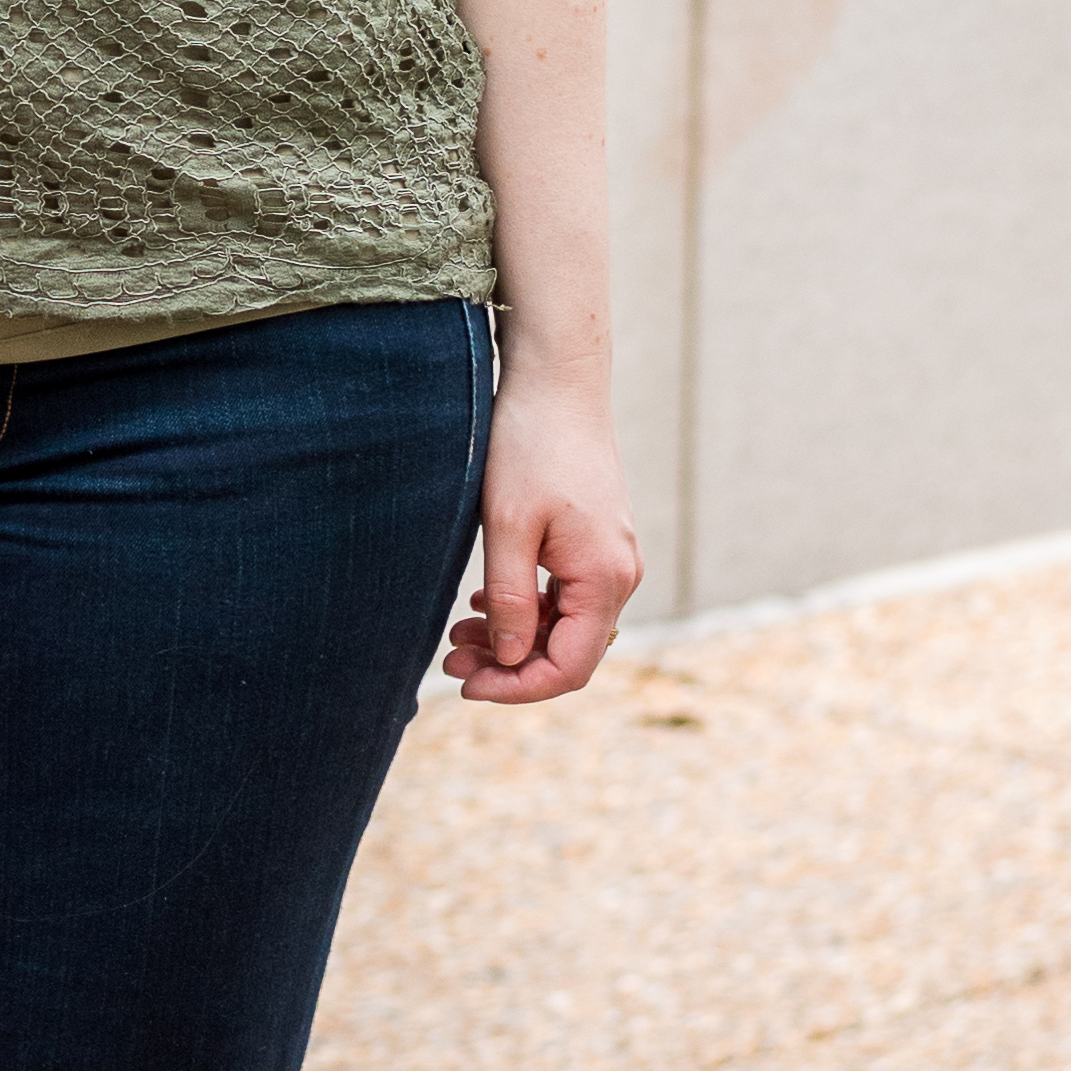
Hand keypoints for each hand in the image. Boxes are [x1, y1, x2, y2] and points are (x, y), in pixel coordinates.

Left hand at [441, 366, 642, 703]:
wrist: (557, 382)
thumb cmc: (530, 445)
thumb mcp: (508, 526)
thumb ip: (512, 599)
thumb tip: (512, 659)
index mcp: (605, 577)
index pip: (569, 667)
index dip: (517, 687)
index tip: (465, 685)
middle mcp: (620, 575)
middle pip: (567, 651)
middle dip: (509, 666)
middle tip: (450, 661)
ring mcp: (610, 558)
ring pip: (563, 625)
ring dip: (513, 637)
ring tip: (457, 637)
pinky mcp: (594, 543)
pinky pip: (564, 596)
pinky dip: (525, 608)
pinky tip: (483, 604)